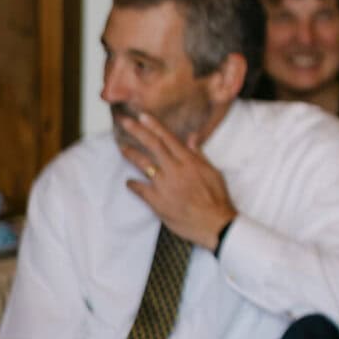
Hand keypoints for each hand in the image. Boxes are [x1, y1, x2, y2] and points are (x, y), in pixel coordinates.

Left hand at [120, 113, 237, 248]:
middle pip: (153, 146)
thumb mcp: (212, 172)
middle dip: (137, 132)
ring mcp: (164, 185)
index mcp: (189, 161)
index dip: (154, 126)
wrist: (214, 223)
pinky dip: (133, 185)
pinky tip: (128, 182)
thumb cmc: (217, 197)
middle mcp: (174, 170)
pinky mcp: (157, 202)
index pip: (168, 138)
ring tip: (121, 148)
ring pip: (143, 164)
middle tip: (125, 121)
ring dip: (131, 154)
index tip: (143, 116)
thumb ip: (198, 154)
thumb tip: (191, 138)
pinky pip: (140, 190)